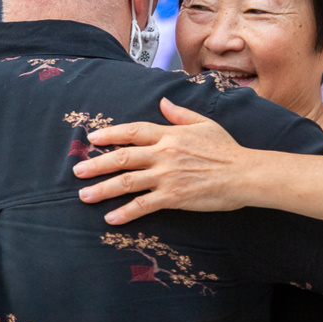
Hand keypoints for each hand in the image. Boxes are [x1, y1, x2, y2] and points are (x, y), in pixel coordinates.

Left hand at [73, 98, 259, 224]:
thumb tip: (162, 103)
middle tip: (78, 171)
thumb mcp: (205, 124)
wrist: (244, 174)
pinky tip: (110, 218)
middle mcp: (164, 154)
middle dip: (97, 164)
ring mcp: (167, 176)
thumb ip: (181, 114)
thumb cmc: (228, 149)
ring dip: (102, 189)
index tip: (92, 138)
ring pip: (127, 182)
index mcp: (171, 134)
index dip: (110, 133)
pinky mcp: (173, 197)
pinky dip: (125, 212)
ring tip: (84, 195)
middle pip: (123, 157)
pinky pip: (143, 205)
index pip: (133, 131)